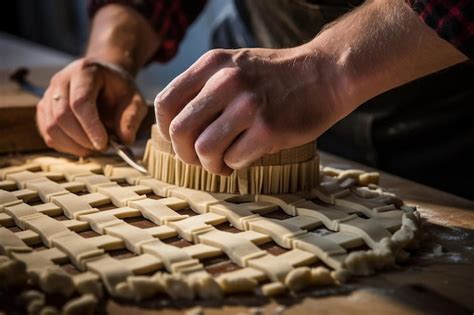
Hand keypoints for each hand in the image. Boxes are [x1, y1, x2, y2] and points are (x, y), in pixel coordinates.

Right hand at [37, 58, 147, 155]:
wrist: (105, 79)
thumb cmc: (119, 89)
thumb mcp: (135, 100)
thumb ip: (131, 118)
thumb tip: (125, 140)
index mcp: (85, 72)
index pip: (80, 102)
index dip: (90, 127)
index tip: (103, 144)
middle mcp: (61, 80)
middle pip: (62, 115)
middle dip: (83, 138)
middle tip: (102, 147)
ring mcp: (48, 94)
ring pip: (51, 127)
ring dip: (73, 145)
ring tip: (94, 147)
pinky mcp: (44, 109)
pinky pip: (47, 133)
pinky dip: (65, 146)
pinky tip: (82, 146)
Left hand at [154, 47, 346, 175]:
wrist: (325, 74)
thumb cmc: (276, 77)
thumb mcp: (234, 66)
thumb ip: (204, 89)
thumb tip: (175, 130)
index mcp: (212, 64)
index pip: (165, 103)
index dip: (165, 131)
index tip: (179, 142)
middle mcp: (226, 81)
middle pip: (180, 131)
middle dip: (185, 154)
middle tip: (199, 159)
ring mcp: (248, 104)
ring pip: (204, 150)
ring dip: (210, 165)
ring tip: (223, 162)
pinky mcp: (268, 128)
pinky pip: (234, 160)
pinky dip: (236, 165)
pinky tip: (247, 155)